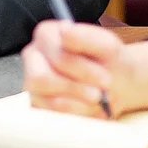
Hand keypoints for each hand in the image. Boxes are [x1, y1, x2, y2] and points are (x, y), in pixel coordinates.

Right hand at [21, 20, 147, 117]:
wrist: (115, 83)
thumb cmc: (108, 60)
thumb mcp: (107, 46)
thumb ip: (86, 37)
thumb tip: (64, 30)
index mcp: (46, 34)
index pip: (56, 55)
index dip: (83, 70)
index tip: (106, 79)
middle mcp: (33, 57)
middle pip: (43, 78)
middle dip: (77, 90)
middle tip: (101, 95)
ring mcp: (32, 83)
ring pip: (48, 100)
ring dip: (80, 104)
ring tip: (100, 102)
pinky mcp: (38, 105)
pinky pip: (53, 117)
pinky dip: (78, 115)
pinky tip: (92, 109)